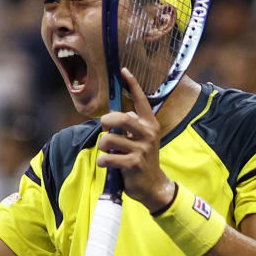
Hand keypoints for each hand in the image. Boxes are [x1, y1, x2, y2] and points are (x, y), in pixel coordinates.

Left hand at [97, 68, 175, 211]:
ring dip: (103, 145)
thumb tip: (113, 117)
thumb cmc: (142, 159)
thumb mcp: (141, 139)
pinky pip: (108, 158)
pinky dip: (102, 161)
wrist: (153, 184)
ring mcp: (142, 149)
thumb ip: (131, 127)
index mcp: (150, 124)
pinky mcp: (134, 164)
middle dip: (107, 121)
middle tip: (104, 127)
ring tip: (107, 151)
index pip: (141, 101)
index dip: (132, 84)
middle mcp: (148, 133)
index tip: (123, 71)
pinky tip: (107, 164)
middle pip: (121, 118)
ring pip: (110, 139)